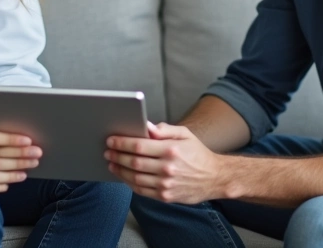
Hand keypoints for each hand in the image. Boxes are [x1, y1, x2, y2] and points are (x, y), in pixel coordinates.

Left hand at [105, 122, 223, 203]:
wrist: (215, 178)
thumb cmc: (198, 153)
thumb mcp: (185, 134)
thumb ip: (164, 130)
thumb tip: (145, 126)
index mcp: (171, 150)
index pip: (139, 145)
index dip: (122, 143)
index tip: (111, 140)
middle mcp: (167, 168)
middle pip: (134, 162)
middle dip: (117, 156)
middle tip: (107, 151)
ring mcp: (166, 184)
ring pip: (134, 178)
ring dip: (120, 170)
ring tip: (112, 163)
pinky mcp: (166, 197)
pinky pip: (142, 190)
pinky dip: (129, 183)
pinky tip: (124, 176)